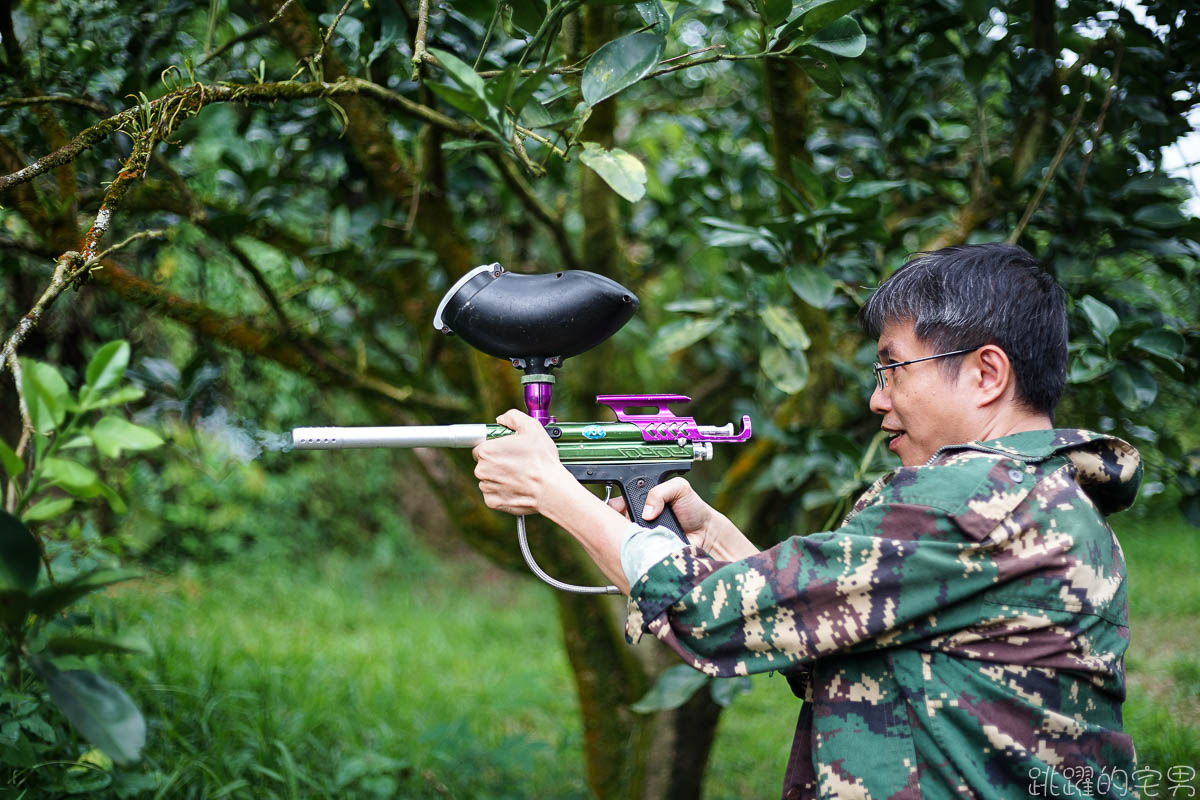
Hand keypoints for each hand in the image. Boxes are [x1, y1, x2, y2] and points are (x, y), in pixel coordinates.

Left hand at [472, 408, 572, 515]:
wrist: (551, 489)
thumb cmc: (542, 460)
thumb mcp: (531, 427)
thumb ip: (512, 417)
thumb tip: (501, 419)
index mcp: (486, 451)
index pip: (481, 446)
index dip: (494, 446)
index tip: (506, 449)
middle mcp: (481, 470)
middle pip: (484, 462)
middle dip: (497, 461)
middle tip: (517, 461)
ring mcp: (487, 487)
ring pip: (489, 478)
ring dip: (500, 476)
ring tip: (520, 474)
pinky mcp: (493, 502)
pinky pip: (494, 493)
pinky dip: (503, 490)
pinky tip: (517, 486)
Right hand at [608, 477, 757, 559]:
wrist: (707, 534)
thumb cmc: (694, 509)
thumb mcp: (679, 488)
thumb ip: (661, 491)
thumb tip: (647, 511)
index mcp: (640, 502)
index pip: (616, 504)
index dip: (613, 507)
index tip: (617, 510)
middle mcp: (636, 521)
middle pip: (615, 522)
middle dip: (620, 522)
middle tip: (634, 523)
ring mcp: (640, 538)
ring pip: (624, 540)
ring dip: (631, 537)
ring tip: (644, 535)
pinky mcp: (646, 554)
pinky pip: (636, 554)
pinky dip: (640, 550)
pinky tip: (647, 547)